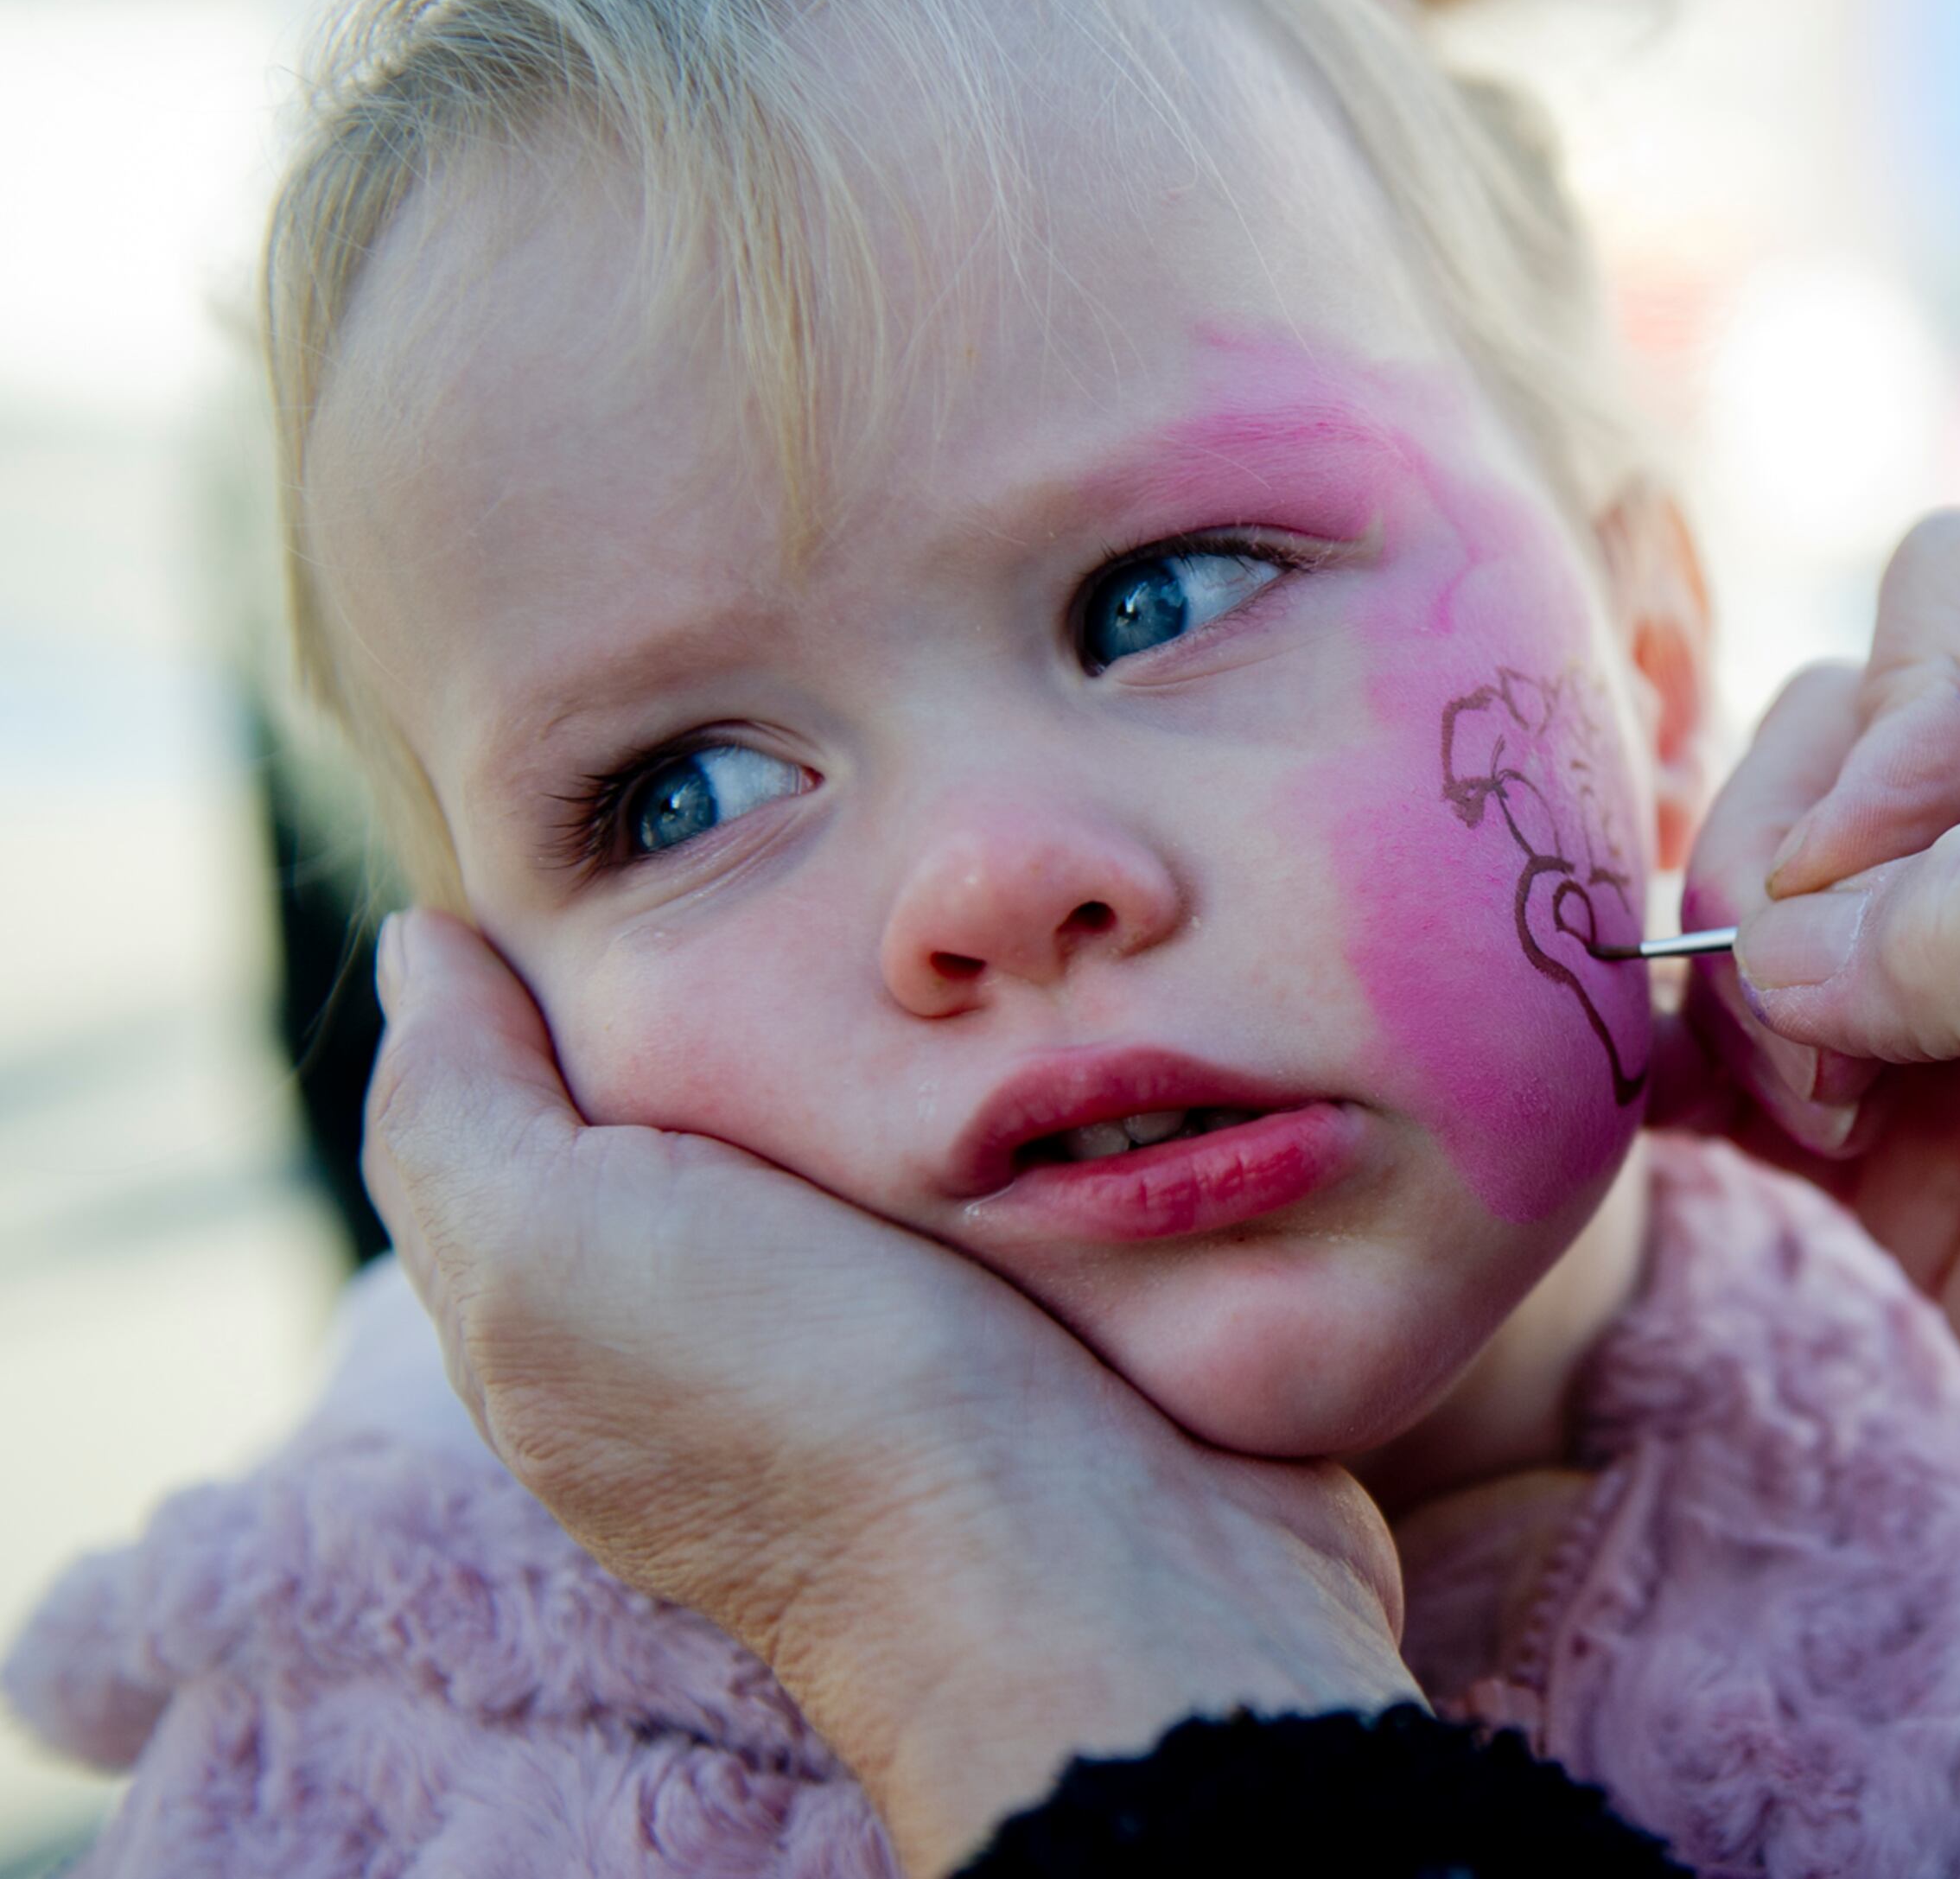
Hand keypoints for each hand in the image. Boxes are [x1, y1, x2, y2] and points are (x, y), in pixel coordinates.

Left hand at [365, 909, 1418, 1876]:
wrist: (1087, 1570)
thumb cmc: (804, 1397)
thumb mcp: (556, 1240)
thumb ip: (459, 1106)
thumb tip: (420, 952)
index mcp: (566, 1316)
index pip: (506, 1100)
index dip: (547, 964)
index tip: (637, 843)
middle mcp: (706, 1333)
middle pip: (683, 1100)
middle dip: (730, 975)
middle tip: (798, 841)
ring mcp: (881, 1334)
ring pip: (849, 1125)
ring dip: (884, 1027)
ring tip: (927, 904)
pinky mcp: (1031, 1324)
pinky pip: (990, 1170)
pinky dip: (998, 1092)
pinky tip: (1029, 1026)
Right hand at [1671, 513, 1959, 1858]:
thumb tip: (1785, 943)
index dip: (1898, 710)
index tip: (1879, 880)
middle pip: (1839, 727)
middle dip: (1792, 865)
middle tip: (1842, 1039)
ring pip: (1769, 877)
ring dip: (1743, 981)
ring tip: (1834, 1113)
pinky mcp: (1911, 1124)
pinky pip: (1738, 1031)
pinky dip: (1693, 1061)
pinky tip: (1722, 1127)